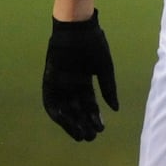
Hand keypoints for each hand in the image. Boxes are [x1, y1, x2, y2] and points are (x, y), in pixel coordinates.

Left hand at [42, 10, 118, 140]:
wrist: (78, 29)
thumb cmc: (93, 44)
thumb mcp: (105, 68)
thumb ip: (108, 89)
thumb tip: (115, 109)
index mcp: (85, 81)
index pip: (90, 104)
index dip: (95, 117)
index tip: (101, 129)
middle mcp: (72, 85)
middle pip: (77, 110)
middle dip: (83, 124)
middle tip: (90, 137)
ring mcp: (60, 83)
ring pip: (65, 109)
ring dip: (71, 122)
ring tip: (79, 134)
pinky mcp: (50, 81)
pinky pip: (51, 101)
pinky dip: (57, 113)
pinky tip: (65, 122)